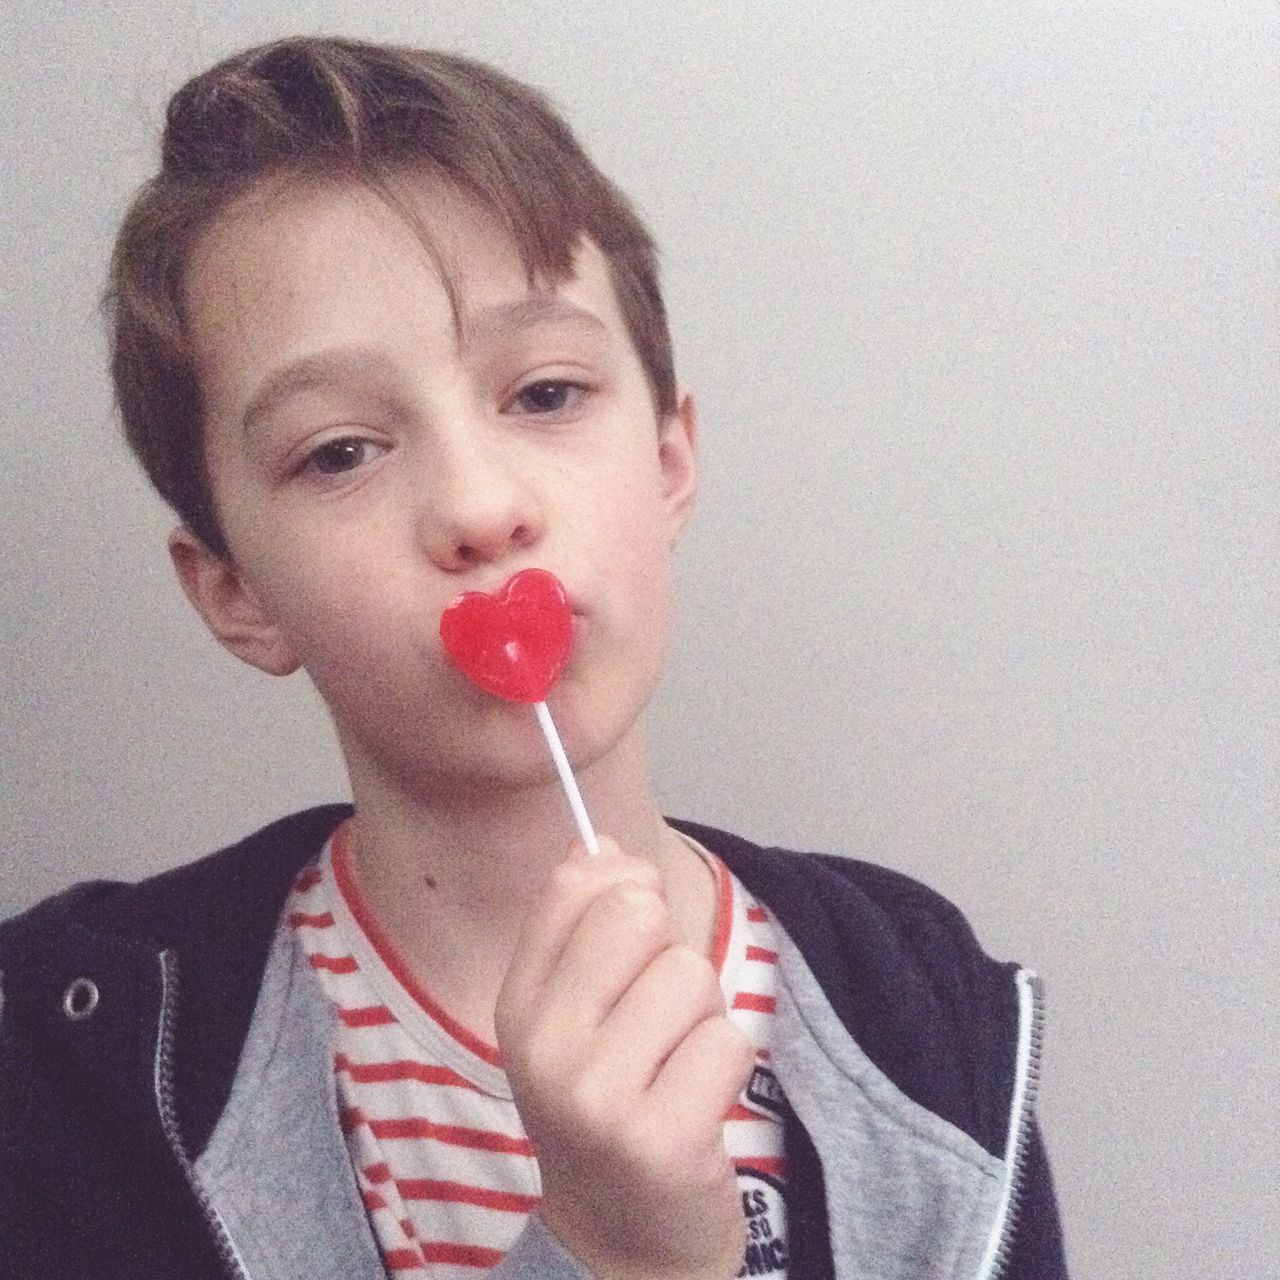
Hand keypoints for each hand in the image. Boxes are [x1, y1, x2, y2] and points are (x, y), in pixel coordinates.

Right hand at [495, 837, 754, 1279]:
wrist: (620, 1239)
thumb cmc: (607, 1104)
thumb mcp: (572, 1016)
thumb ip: (583, 927)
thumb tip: (606, 845)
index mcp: (518, 1004)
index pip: (577, 883)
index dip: (628, 886)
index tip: (637, 932)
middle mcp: (544, 1046)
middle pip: (639, 914)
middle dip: (669, 955)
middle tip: (659, 1017)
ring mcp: (597, 1098)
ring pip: (692, 976)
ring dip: (704, 1018)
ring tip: (676, 1066)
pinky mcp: (660, 1141)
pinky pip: (728, 1040)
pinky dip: (728, 1065)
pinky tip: (697, 1103)